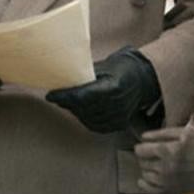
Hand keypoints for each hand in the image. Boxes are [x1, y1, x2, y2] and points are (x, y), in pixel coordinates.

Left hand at [45, 46, 159, 133]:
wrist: (142, 78)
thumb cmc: (119, 68)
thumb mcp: (102, 66)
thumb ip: (85, 75)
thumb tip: (61, 78)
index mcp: (114, 85)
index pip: (83, 95)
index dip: (65, 96)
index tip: (51, 95)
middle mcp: (118, 103)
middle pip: (84, 108)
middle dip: (67, 103)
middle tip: (56, 96)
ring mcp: (120, 115)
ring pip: (89, 119)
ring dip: (75, 112)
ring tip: (67, 102)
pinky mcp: (120, 123)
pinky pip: (97, 126)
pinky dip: (85, 119)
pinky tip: (80, 111)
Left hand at [134, 127, 193, 193]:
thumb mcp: (183, 133)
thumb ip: (161, 134)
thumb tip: (143, 136)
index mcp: (167, 151)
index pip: (142, 150)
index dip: (141, 147)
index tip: (144, 146)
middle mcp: (164, 167)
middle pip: (143, 163)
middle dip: (144, 157)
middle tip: (150, 154)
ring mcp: (168, 181)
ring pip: (146, 176)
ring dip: (146, 169)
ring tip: (153, 164)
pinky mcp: (173, 190)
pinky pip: (152, 190)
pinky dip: (145, 185)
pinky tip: (144, 180)